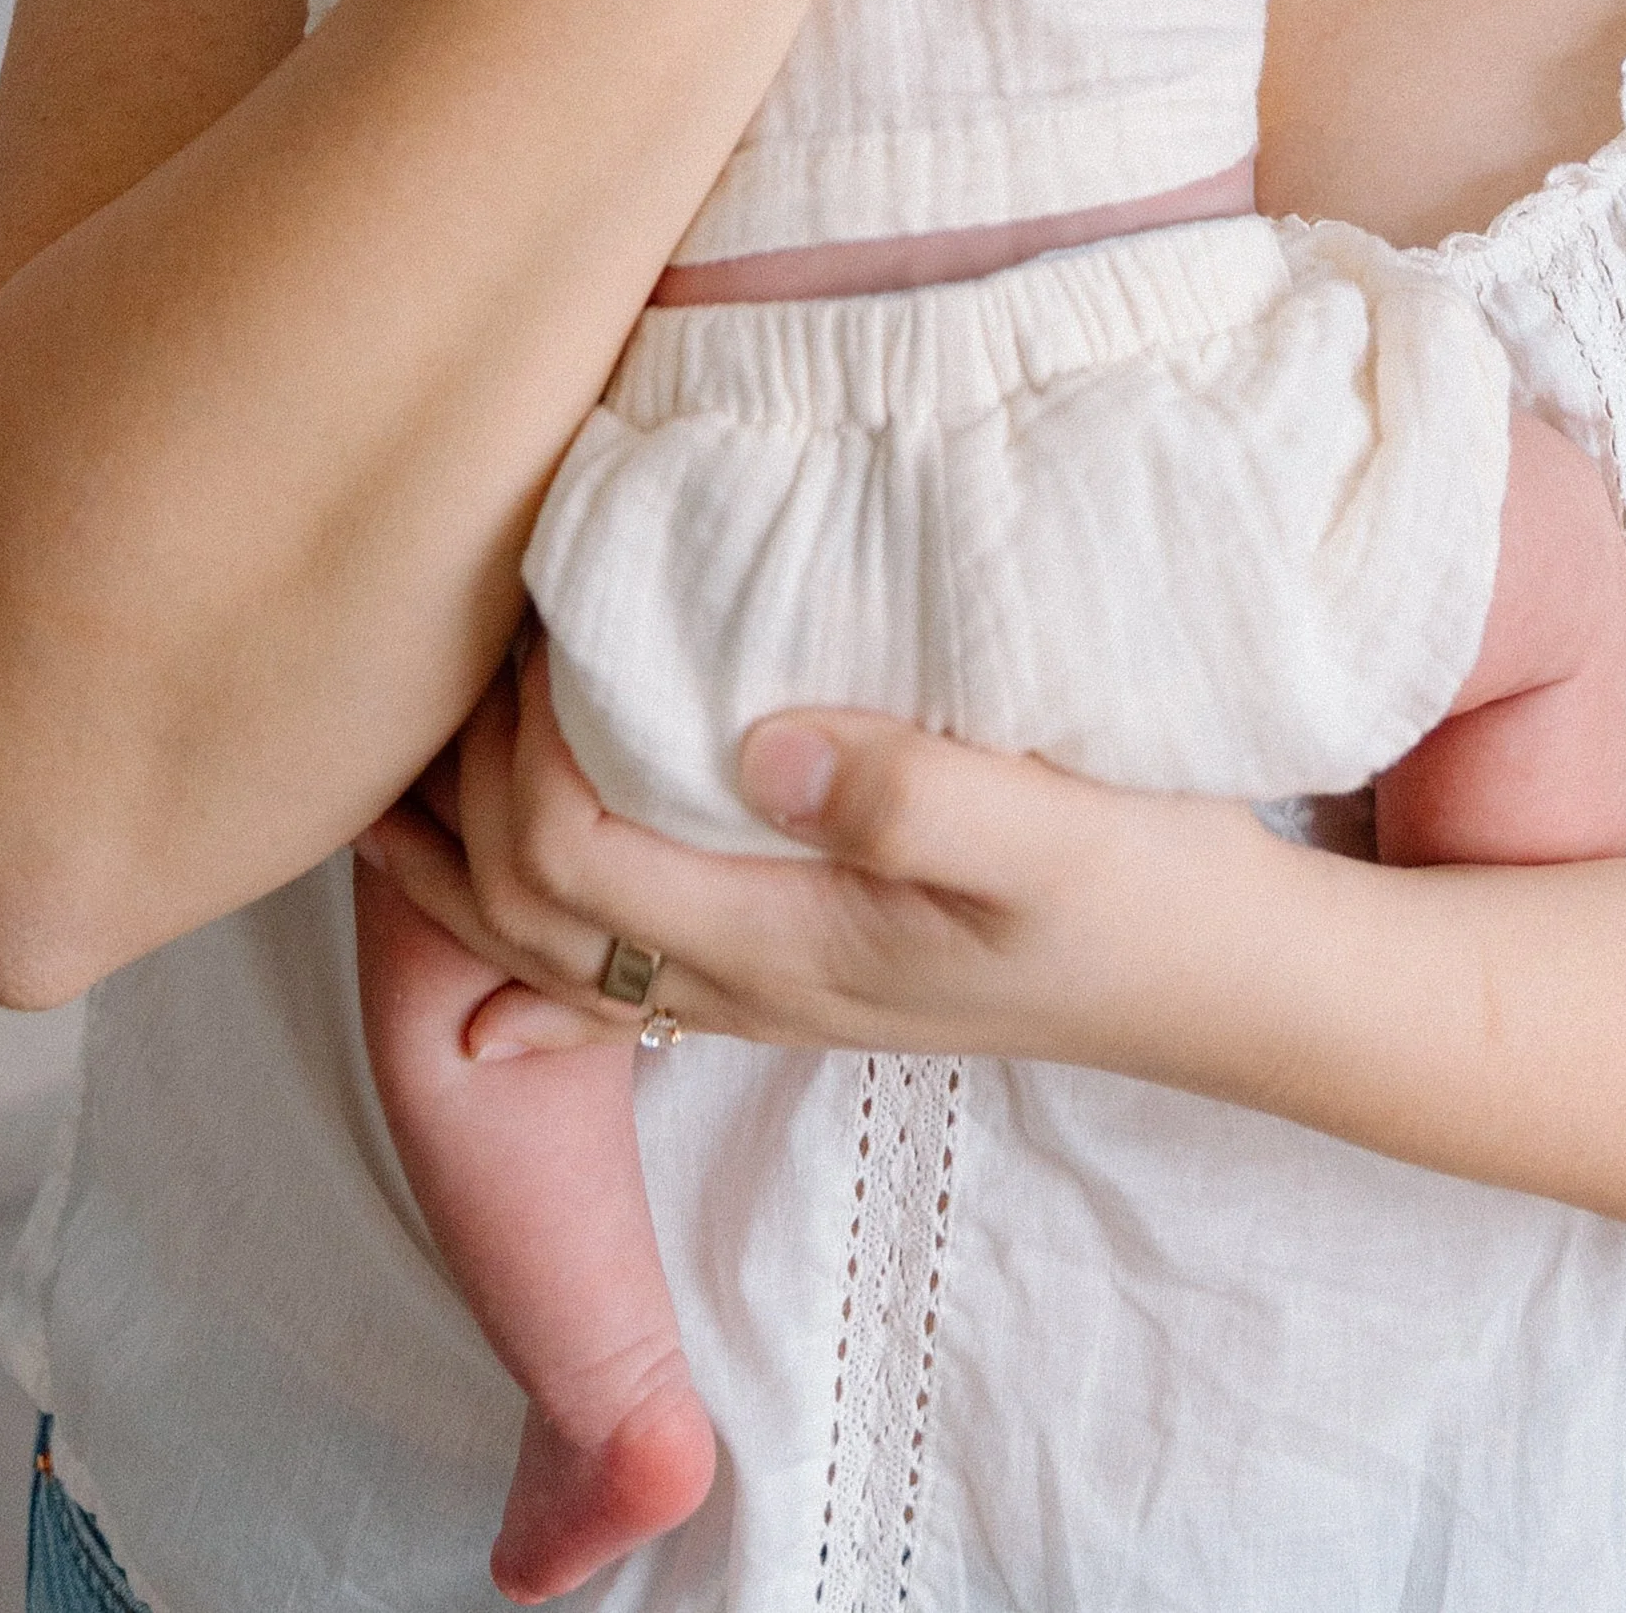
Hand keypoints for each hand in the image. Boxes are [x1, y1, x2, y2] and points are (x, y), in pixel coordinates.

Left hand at [353, 635, 1278, 1074]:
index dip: (518, 752)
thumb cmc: (1154, 895)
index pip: (572, 861)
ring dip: (463, 874)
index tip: (544, 625)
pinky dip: (529, 978)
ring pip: (556, 959)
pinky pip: (624, 997)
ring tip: (392, 785)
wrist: (1233, 986)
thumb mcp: (1060, 834)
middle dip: (460, 797)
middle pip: (527, 917)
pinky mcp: (808, 968)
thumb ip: (918, 791)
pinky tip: (478, 999)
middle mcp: (755, 982)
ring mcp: (775, 990)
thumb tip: (761, 745)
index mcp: (792, 943)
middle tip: (456, 656)